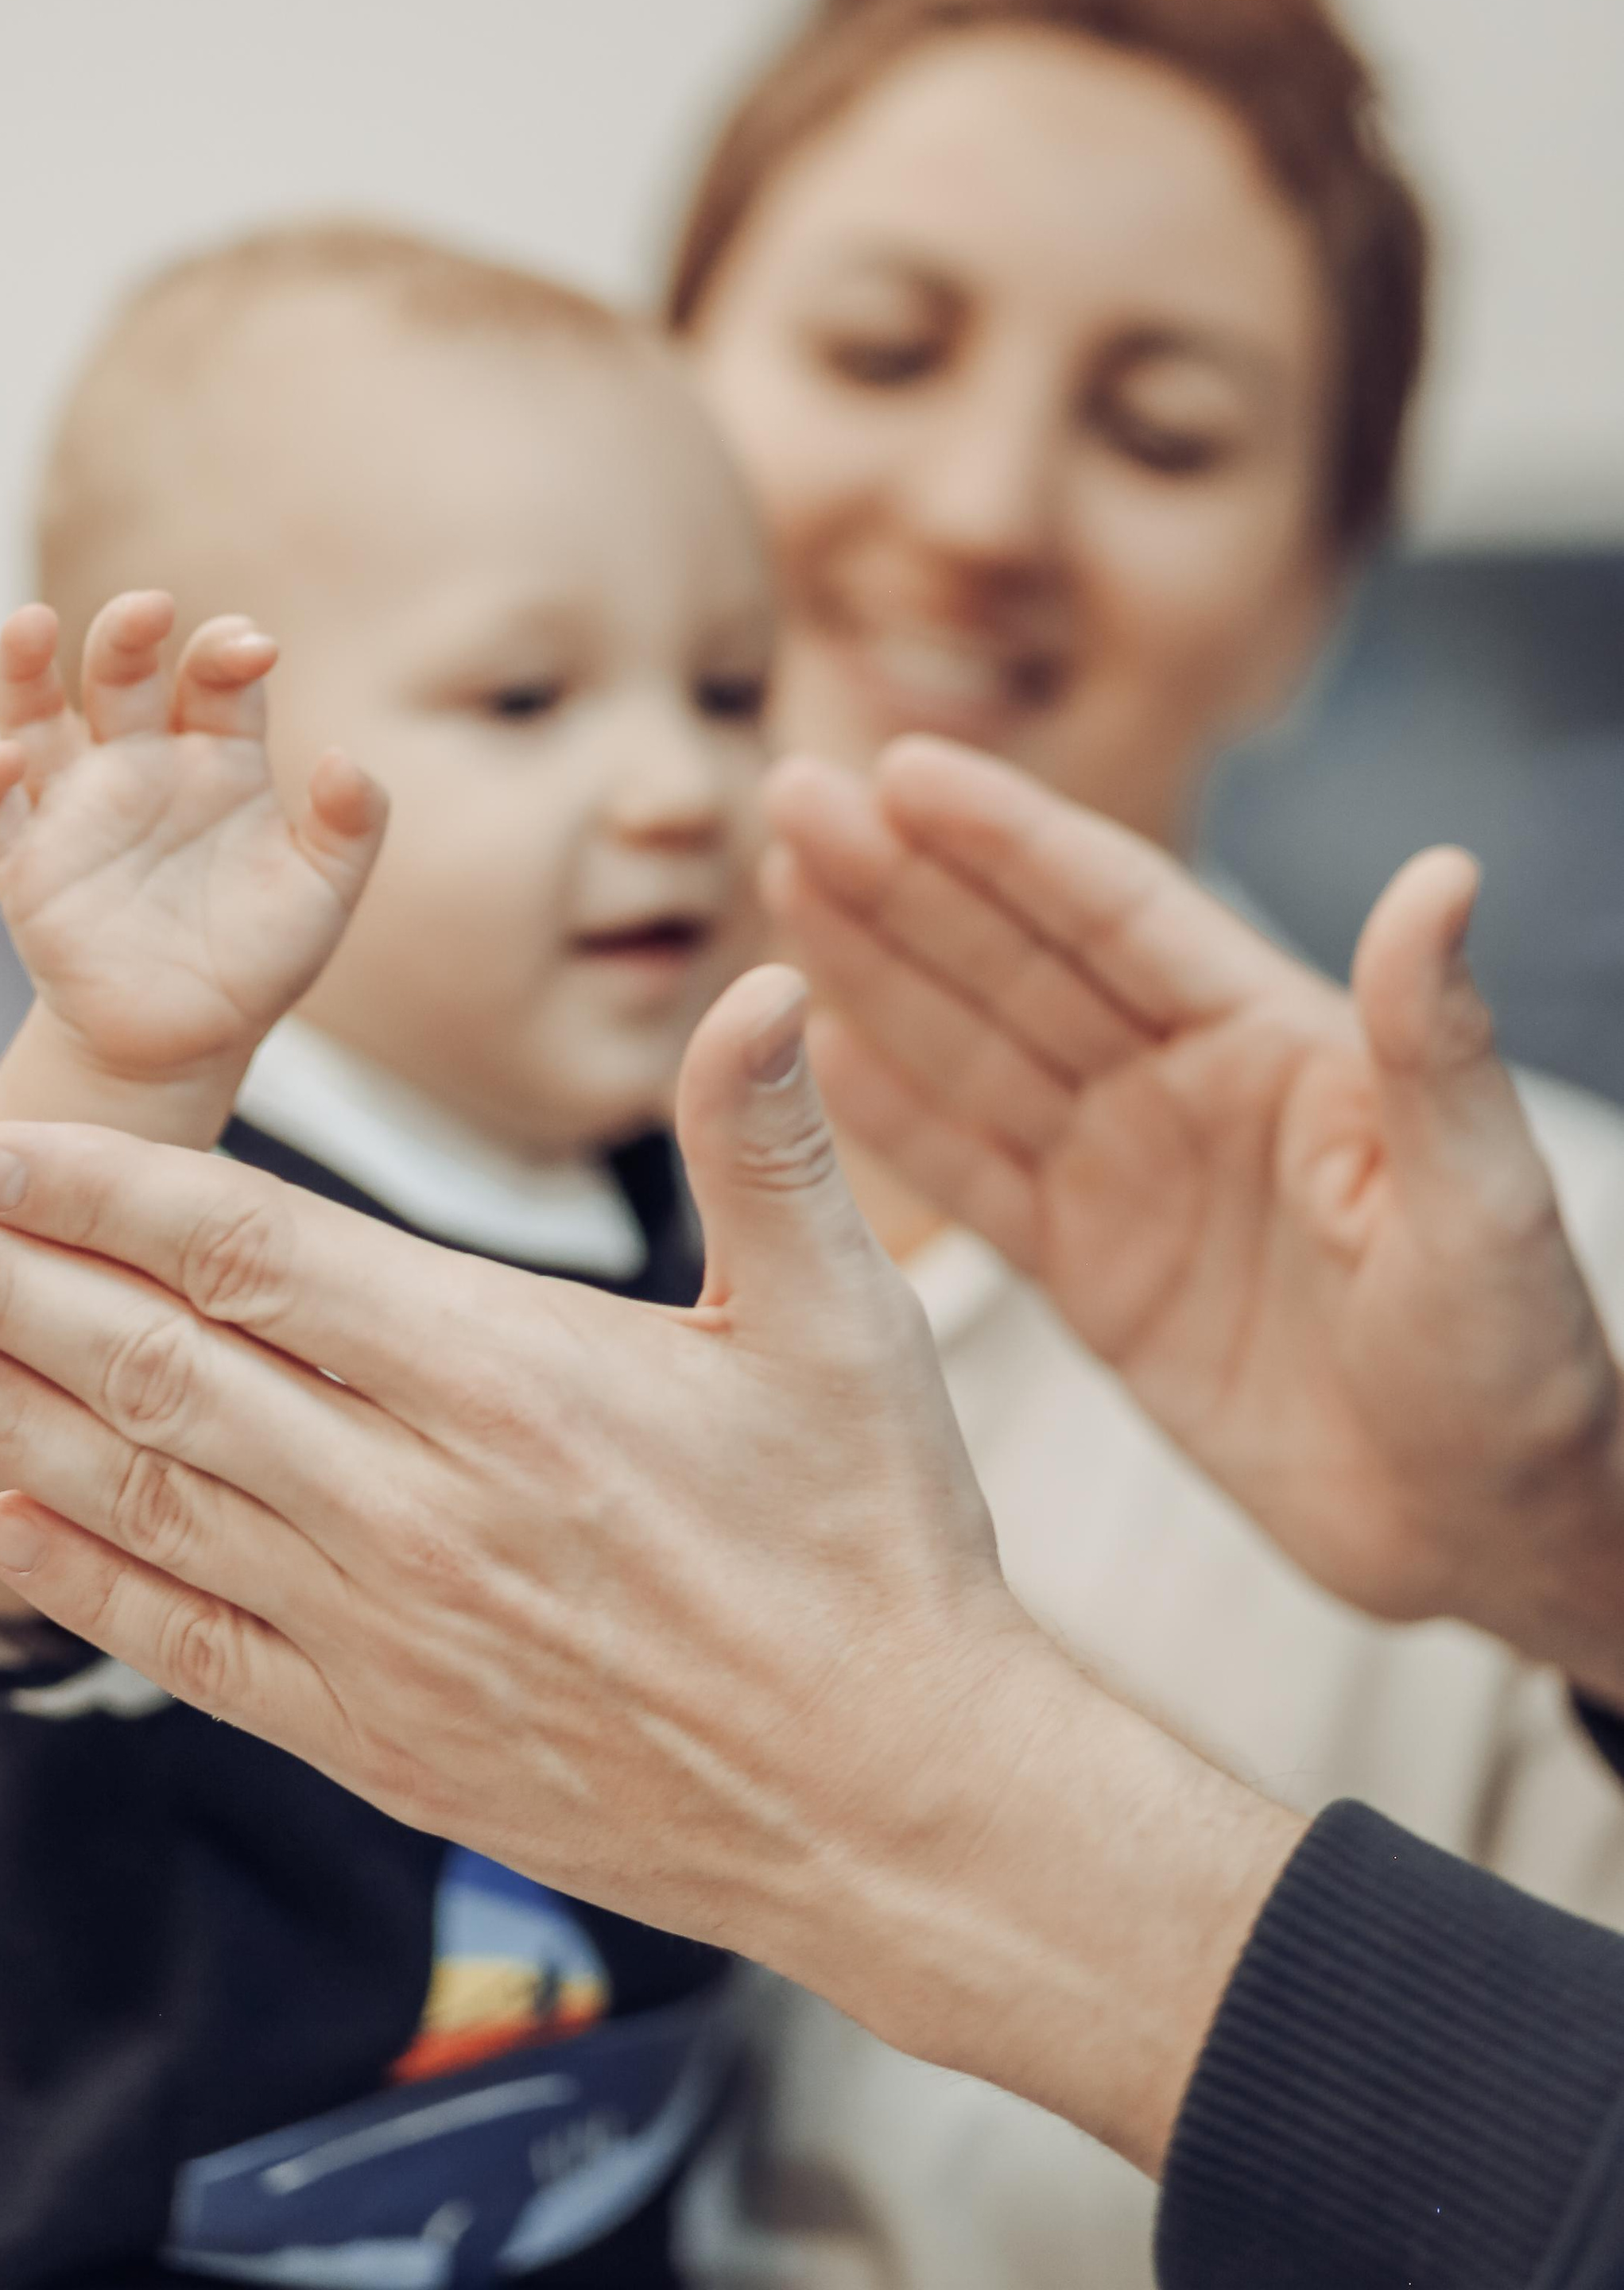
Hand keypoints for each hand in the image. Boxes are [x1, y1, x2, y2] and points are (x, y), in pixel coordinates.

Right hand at [0, 594, 385, 1094]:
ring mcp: (78, 811)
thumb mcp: (325, 892)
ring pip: (33, 717)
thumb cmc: (259, 957)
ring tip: (30, 624)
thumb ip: (353, 825)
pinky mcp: (28, 868)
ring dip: (23, 666)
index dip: (228, 650)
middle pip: (122, 672)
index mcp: (217, 757)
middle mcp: (141, 766)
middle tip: (149, 608)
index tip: (255, 649)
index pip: (215, 676)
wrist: (191, 1043)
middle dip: (128, 631)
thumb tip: (344, 760)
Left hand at [0, 966, 1296, 2172]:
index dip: (102, 1201)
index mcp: (506, 1378)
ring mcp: (384, 1631)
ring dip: (3, 1420)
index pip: (253, 1259)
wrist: (893, 1802)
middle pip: (156, 1372)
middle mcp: (414, 1503)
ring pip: (149, 1501)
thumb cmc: (876, 1542)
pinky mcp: (384, 1735)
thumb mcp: (849, 1321)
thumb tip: (770, 981)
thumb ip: (769, 1145)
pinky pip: (195, 1648)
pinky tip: (3, 1530)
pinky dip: (88, 1585)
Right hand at [765, 738, 1623, 1699]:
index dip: (1006, 838)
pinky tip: (814, 1056)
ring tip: (785, 888)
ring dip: (877, 972)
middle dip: (904, 878)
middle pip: (1018, 960)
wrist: (1493, 1539)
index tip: (903, 771)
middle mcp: (1190, 1088)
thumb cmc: (1524, 1369)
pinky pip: (973, 1178)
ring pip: (976, 1052)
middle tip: (792, 798)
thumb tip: (1447, 872)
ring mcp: (1134, 1178)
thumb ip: (1435, 1040)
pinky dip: (892, 1119)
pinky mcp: (1094, 1277)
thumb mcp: (1485, 1203)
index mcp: (1278, 1043)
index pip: (1115, 911)